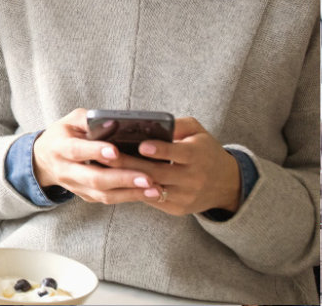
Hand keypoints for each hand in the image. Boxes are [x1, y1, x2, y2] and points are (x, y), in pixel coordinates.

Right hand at [33, 108, 160, 203]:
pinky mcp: (86, 195)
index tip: (115, 151)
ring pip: (103, 194)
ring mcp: (75, 186)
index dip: (95, 151)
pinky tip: (148, 192)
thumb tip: (114, 122)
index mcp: (59, 146)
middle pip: (94, 178)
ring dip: (131, 192)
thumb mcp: (70, 120)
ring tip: (155, 188)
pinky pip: (108, 199)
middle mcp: (65, 170)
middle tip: (148, 177)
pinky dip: (129, 196)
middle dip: (122, 178)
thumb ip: (89, 119)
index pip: (77, 150)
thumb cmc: (64, 134)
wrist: (44, 160)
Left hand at [109, 117, 241, 214]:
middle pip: (157, 173)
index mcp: (197, 156)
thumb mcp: (198, 133)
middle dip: (130, 164)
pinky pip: (151, 200)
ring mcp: (185, 196)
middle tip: (105, 155)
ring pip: (151, 189)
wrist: (226, 184)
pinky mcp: (177, 209)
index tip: (142, 145)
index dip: (160, 150)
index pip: (178, 153)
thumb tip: (153, 122)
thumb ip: (178, 125)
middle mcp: (193, 178)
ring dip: (127, 180)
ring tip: (104, 169)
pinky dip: (134, 191)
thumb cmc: (204, 151)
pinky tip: (116, 181)